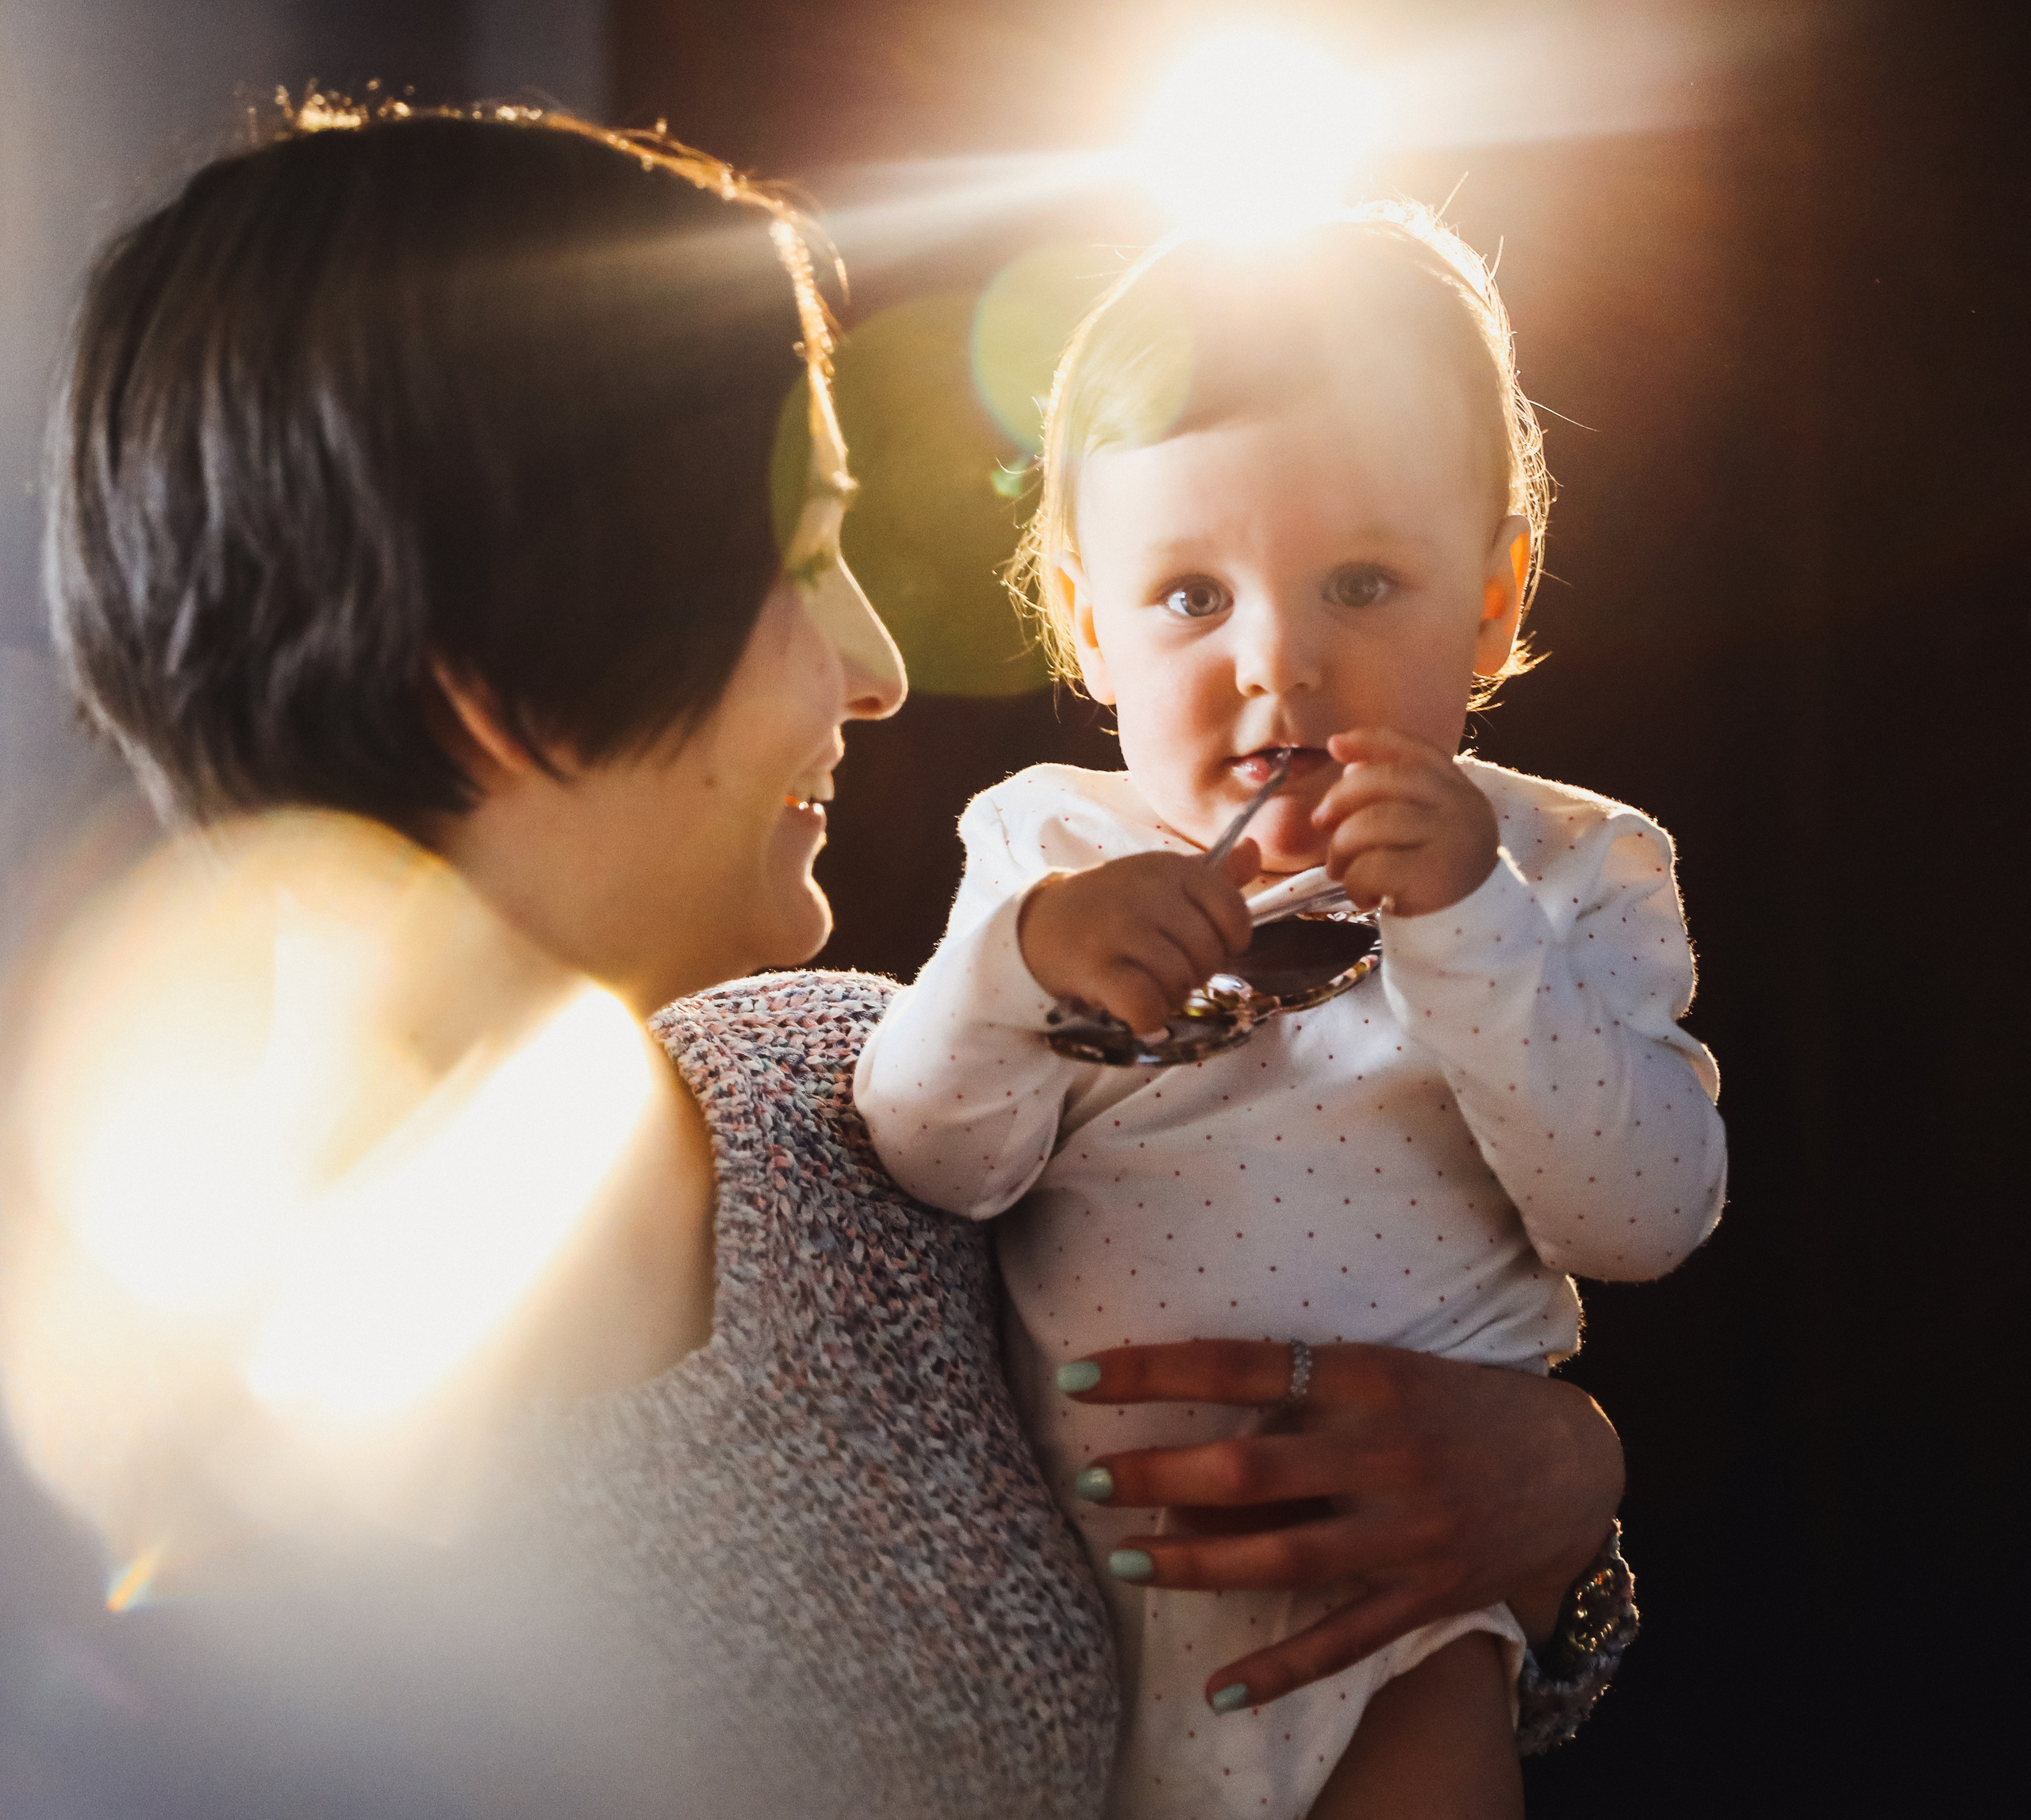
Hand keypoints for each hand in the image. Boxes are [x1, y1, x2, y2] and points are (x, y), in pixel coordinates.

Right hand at [1018, 842, 1257, 1034]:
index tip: (1202, 944)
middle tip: (1169, 971)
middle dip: (1197, 974)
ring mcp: (1122, 929)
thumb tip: (1253, 851)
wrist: (1043, 923)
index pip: (1234, 914)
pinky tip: (1137, 1010)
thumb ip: (1214, 874)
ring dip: (1170, 997)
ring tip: (1149, 986)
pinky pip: (1145, 1004)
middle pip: (1209, 954)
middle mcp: (1151, 893)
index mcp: (1174, 870)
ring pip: (1180, 981)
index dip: (1228, 942)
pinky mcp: (1096, 966)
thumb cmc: (1113, 904)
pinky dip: (1147, 1017)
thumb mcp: (1162, 879)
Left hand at [1061, 1339, 1623, 1708]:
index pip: (1240, 1364)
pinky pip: (1343, 1640)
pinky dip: (1280, 1670)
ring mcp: (1408, 1530)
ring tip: (1123, 1562)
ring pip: (1282, 1556)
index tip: (1079, 1375)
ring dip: (1194, 1561)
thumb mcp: (1383, 1371)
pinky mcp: (1426, 1596)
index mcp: (1369, 1377)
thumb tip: (1196, 1426)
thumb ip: (1302, 1396)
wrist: (1572, 1466)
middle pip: (1252, 1467)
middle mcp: (1386, 1451)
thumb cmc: (1452, 1404)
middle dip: (1160, 1474)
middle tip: (1089, 1478)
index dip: (1155, 1371)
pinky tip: (1220, 1692)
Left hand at [1310, 729, 1498, 916]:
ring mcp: (1450, 838)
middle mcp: (1460, 806)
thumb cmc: (1438, 875)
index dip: (1370, 742)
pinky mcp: (1434, 875)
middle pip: (1386, 780)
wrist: (1476, 928)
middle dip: (1340, 798)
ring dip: (1341, 848)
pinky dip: (1355, 882)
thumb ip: (1395, 795)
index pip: (1413, 751)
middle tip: (1320, 822)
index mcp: (1457, 788)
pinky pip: (1372, 866)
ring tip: (1339, 870)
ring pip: (1372, 824)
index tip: (1334, 745)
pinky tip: (1364, 895)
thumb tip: (1350, 766)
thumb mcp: (1425, 827)